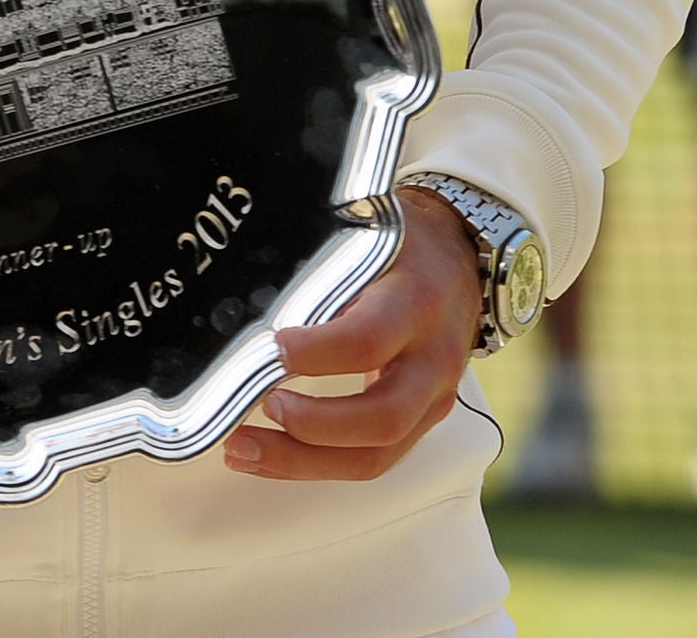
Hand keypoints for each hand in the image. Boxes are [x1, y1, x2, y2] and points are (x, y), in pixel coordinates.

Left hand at [227, 188, 481, 479]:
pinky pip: (372, 458)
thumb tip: (237, 268)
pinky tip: (265, 456)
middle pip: (382, 418)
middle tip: (258, 406)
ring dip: (303, 461)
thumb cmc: (402, 244)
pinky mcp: (419, 422)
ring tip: (241, 449)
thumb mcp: (368, 233)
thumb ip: (319, 255)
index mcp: (415, 303)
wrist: (459, 261)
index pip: (370, 339)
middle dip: (312, 425)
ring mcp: (431, 399)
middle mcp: (431, 360)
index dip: (318, 351)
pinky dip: (316, 465)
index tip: (272, 348)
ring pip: (376, 454)